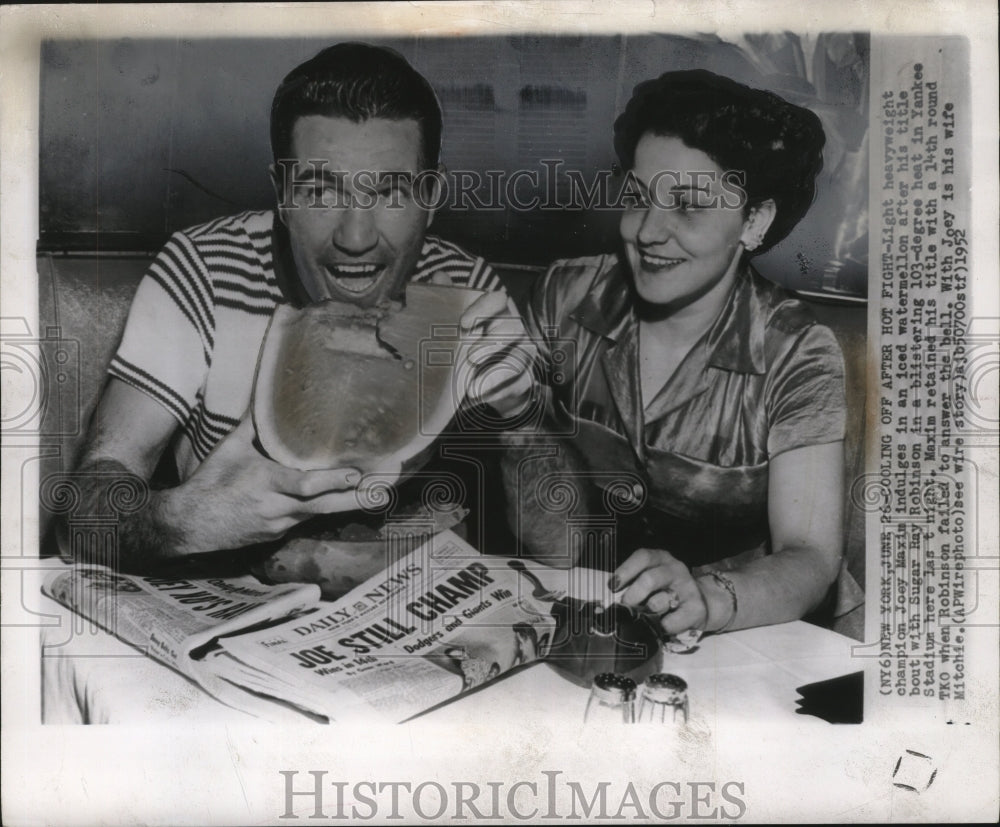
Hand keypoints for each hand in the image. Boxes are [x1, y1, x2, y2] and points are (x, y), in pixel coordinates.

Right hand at [168, 416, 370, 553]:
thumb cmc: (212, 480)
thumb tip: (269, 387)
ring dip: (353, 505)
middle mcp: (277, 506)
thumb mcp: (231, 447)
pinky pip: (311, 519)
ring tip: (384, 496)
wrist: (190, 524)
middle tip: (386, 490)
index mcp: (265, 481)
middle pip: (324, 505)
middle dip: (357, 498)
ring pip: (322, 514)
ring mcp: (281, 523)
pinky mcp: (281, 533)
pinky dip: (332, 509)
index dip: (331, 482)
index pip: (303, 485)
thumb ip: (255, 421)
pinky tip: (355, 502)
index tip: (356, 473)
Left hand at [458, 290, 537, 418]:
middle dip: (492, 343)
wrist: (484, 379)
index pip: (497, 299)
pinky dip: (494, 391)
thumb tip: (439, 277)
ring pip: (518, 357)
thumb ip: (447, 298)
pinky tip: (475, 395)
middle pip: (513, 327)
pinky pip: (515, 383)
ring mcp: (522, 353)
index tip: (463, 323)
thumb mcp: (455, 322)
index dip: (483, 308)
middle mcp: (513, 327)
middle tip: (471, 357)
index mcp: (496, 310)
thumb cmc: (470, 342)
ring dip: (494, 372)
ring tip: (471, 385)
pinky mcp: (524, 377)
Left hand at [610, 548, 708, 637]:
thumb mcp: (650, 580)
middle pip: (649, 579)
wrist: (699, 603)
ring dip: (647, 613)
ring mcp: (687, 587)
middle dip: (633, 595)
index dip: (625, 571)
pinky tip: (661, 625)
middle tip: (625, 606)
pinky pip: (671, 621)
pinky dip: (661, 627)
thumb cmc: (665, 590)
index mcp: (660, 558)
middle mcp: (675, 569)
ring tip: (647, 616)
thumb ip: (633, 584)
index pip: (642, 557)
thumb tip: (610, 601)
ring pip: (659, 602)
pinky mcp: (696, 608)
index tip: (612, 586)